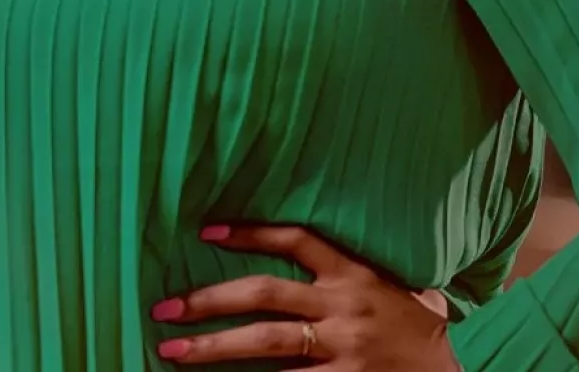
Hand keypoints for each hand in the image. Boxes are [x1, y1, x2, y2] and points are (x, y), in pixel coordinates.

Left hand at [150, 223, 460, 368]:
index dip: (250, 232)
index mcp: (353, 274)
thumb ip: (346, 271)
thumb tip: (296, 248)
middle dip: (209, 299)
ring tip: (171, 349)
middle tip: (164, 308)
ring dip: (213, 346)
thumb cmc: (414, 330)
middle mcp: (343, 307)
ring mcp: (341, 349)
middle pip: (265, 295)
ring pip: (267, 342)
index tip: (206, 230)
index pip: (295, 239)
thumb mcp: (388, 287)